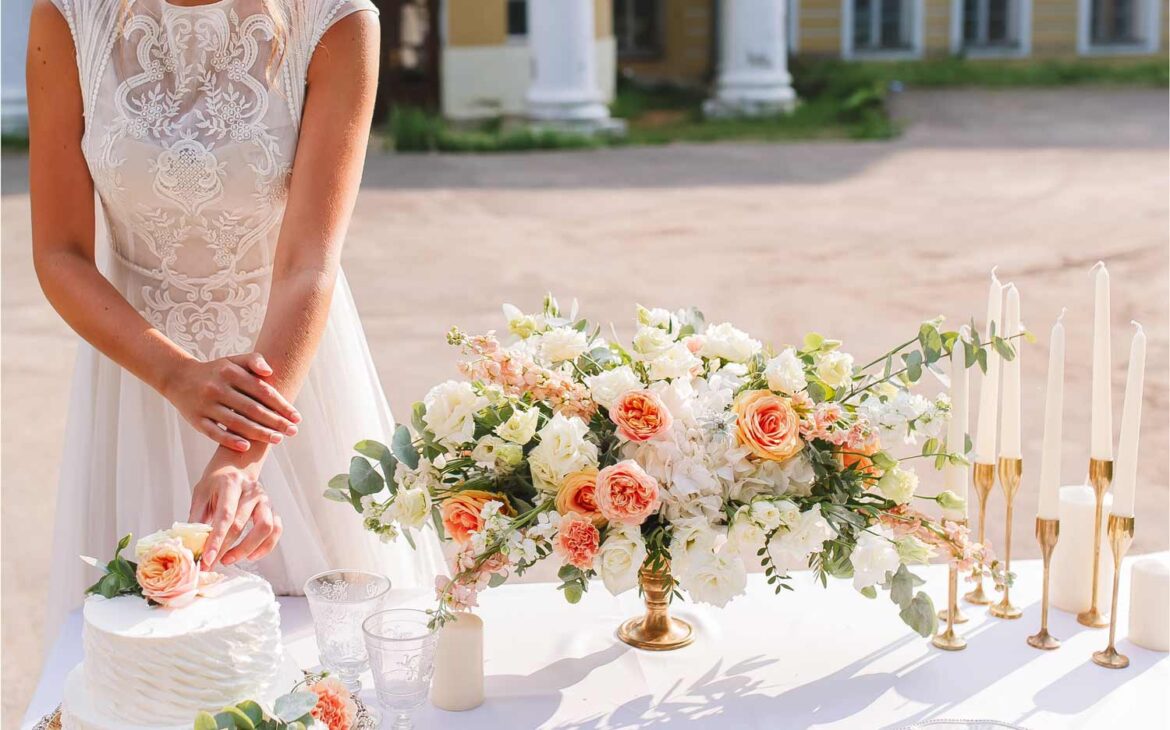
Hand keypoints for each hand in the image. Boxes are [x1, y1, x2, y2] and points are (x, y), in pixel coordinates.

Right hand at [163, 353, 300, 451]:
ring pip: (236, 422)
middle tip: (293, 431)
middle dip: (275, 422)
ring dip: (259, 433)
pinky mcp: (196, 419)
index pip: (262, 390)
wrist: (179, 378)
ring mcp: (206, 405)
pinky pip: (214, 433)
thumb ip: (254, 360)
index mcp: (230, 372)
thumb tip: (270, 372)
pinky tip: (247, 447)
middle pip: (252, 408)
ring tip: (278, 439)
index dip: (281, 405)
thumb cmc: (216, 371)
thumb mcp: (233, 360)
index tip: (296, 417)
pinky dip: (230, 440)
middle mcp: (218, 388)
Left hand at [189, 464, 282, 568]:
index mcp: (231, 484)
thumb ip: (197, 519)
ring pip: (264, 528)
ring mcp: (265, 500)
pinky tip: (251, 556)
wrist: (235, 467)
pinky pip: (276, 530)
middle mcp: (252, 491)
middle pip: (241, 524)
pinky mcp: (273, 509)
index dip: (216, 539)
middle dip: (224, 549)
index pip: (225, 515)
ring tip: (229, 559)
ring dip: (246, 549)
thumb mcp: (201, 495)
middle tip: (211, 564)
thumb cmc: (216, 483)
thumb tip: (191, 546)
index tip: (206, 559)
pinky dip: (266, 546)